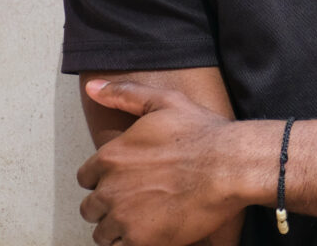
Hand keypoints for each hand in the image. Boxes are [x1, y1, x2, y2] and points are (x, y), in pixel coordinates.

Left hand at [77, 78, 249, 245]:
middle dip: (109, 206)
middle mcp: (110, 188)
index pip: (87, 178)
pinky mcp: (141, 240)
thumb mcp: (163, 101)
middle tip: (135, 202)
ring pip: (103, 232)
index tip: (124, 180)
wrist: (230, 165)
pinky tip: (150, 233)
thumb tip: (93, 87)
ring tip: (143, 220)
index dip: (105, 179)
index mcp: (111, 156)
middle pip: (91, 208)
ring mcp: (124, 217)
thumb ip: (124, 94)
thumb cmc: (202, 133)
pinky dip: (131, 243)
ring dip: (118, 228)